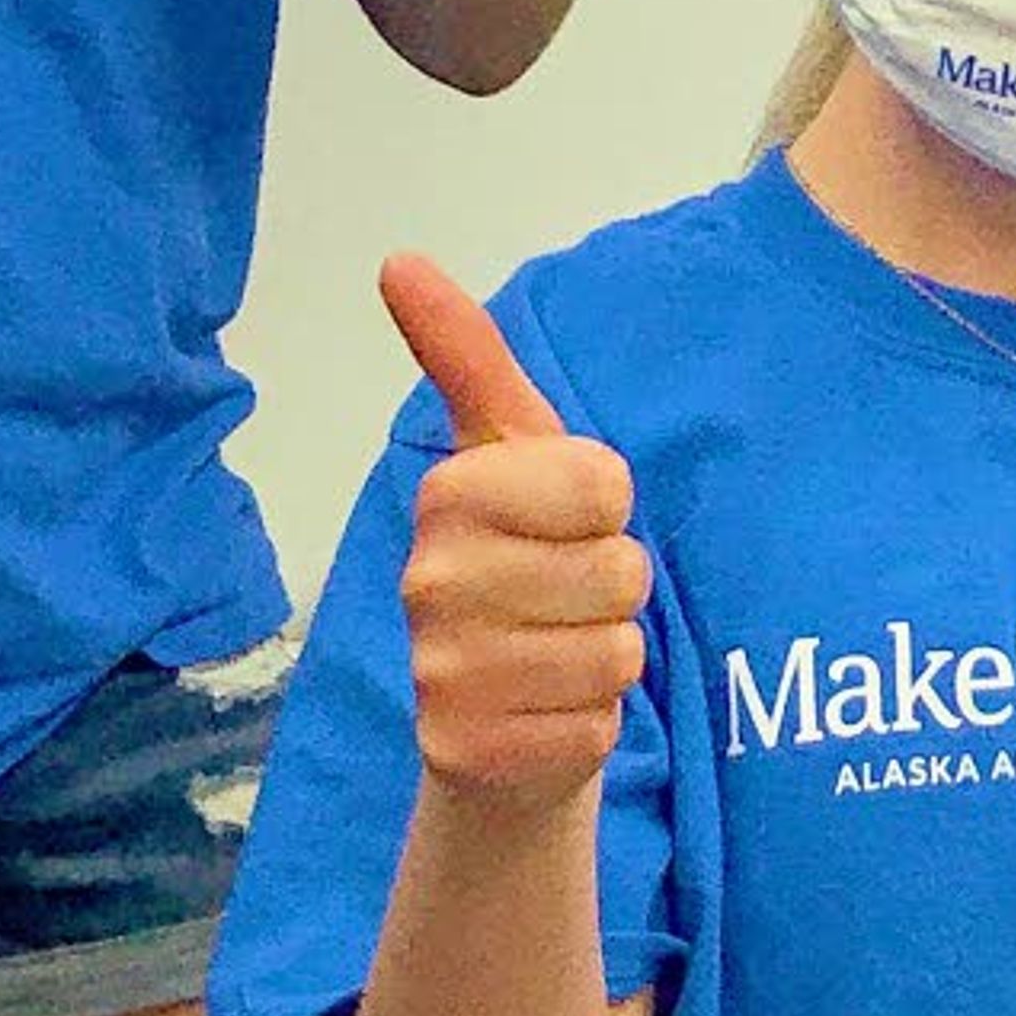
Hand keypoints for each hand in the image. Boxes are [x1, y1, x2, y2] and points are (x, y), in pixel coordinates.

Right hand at [384, 252, 651, 806]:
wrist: (496, 715)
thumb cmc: (522, 559)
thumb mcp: (512, 446)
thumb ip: (467, 355)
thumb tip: (398, 258)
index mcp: (447, 494)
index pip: (603, 482)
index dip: (609, 505)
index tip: (571, 515)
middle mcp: (427, 581)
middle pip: (618, 570)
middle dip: (616, 586)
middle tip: (566, 596)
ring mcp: (440, 674)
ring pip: (613, 652)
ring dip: (609, 657)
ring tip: (558, 653)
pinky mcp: (464, 756)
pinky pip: (595, 730)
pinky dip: (592, 727)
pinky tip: (546, 716)